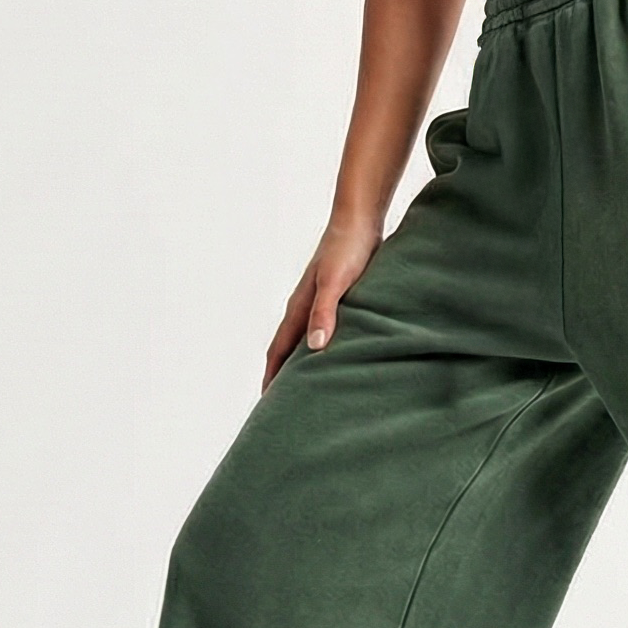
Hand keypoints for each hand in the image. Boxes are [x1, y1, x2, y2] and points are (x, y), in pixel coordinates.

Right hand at [262, 215, 382, 390]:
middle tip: (285, 407)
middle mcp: (305, 308)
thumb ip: (325, 312)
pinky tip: (336, 356)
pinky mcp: (338, 298)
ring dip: (303, 364)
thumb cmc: (348, 250)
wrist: (360, 221)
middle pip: (288, 350)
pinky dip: (323, 347)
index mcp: (299, 308)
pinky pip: (324, 329)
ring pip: (306, 341)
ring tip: (309, 388)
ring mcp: (320, 303)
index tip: (268, 405)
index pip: (279, 352)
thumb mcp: (336, 283)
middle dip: (283, 377)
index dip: (272, 378)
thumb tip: (315, 348)